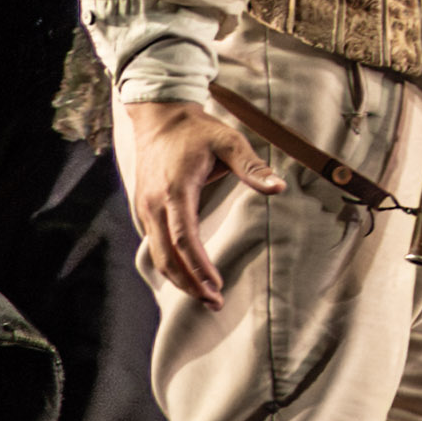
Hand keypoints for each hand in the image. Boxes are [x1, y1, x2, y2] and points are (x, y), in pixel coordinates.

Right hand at [110, 93, 271, 305]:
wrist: (159, 117)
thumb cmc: (197, 129)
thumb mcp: (229, 141)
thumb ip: (253, 166)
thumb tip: (278, 187)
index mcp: (175, 191)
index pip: (185, 238)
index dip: (199, 266)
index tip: (216, 286)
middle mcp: (154, 204)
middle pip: (167, 257)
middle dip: (189, 283)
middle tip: (214, 303)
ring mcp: (144, 208)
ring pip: (157, 255)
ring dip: (178, 278)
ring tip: (205, 295)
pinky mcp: (143, 209)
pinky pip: (153, 244)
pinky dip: (169, 264)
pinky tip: (186, 275)